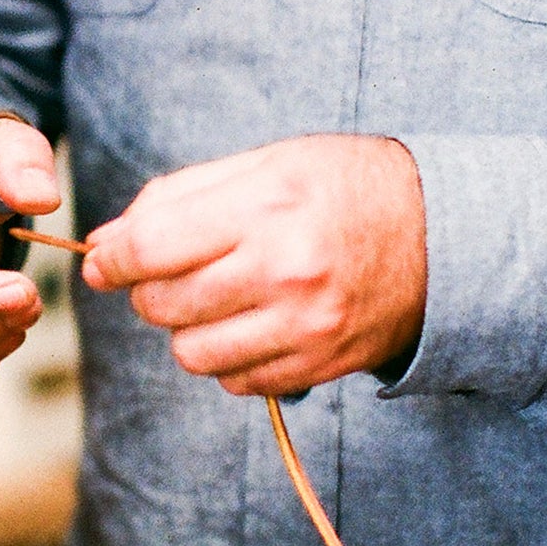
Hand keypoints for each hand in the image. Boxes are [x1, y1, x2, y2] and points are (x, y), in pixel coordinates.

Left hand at [81, 135, 426, 397]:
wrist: (443, 236)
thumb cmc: (344, 187)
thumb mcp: (267, 164)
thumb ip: (179, 196)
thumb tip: (105, 241)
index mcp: (266, 207)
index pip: (151, 247)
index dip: (111, 259)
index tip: (102, 262)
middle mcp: (284, 271)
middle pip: (163, 304)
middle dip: (148, 290)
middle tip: (170, 273)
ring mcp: (305, 326)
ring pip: (191, 353)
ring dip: (187, 329)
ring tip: (217, 298)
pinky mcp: (320, 365)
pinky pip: (236, 381)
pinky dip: (230, 358)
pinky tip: (253, 324)